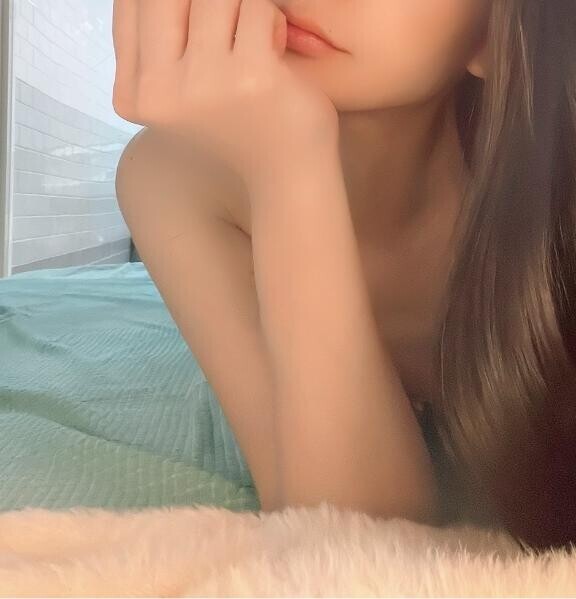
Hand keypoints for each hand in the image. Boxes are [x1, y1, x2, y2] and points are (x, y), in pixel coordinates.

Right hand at [112, 0, 339, 184]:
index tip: (204, 31)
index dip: (176, 4)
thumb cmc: (238, 125)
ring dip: (242, 11)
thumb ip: (156, 39)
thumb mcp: (180, 89)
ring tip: (254, 47)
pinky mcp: (249, 77)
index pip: (132, 4)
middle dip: (206, 5)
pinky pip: (257, 9)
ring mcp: (201, 85)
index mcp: (133, 96)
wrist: (285, 174)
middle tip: (230, 31)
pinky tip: (275, 56)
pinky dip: (271, 24)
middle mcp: (157, 92)